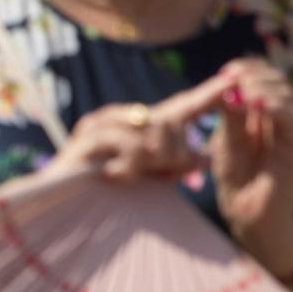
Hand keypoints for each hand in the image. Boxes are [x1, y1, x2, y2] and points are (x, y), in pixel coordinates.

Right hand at [52, 74, 237, 181]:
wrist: (59, 209)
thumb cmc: (105, 195)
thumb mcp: (150, 178)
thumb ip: (175, 165)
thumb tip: (205, 156)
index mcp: (137, 127)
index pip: (180, 106)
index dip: (206, 95)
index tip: (233, 82)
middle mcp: (120, 119)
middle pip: (170, 122)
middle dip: (176, 154)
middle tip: (162, 175)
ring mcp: (101, 125)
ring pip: (154, 132)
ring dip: (153, 162)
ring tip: (129, 176)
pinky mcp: (87, 138)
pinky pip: (132, 144)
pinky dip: (131, 163)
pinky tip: (116, 175)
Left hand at [207, 59, 292, 265]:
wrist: (246, 213)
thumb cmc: (235, 176)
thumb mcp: (226, 138)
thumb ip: (230, 114)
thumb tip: (228, 82)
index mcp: (263, 114)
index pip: (265, 78)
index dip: (248, 69)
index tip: (226, 70)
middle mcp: (281, 120)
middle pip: (278, 82)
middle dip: (254, 75)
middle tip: (232, 78)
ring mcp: (291, 134)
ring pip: (288, 97)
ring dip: (263, 87)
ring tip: (243, 90)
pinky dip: (277, 107)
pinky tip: (256, 103)